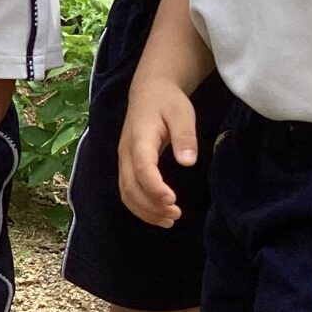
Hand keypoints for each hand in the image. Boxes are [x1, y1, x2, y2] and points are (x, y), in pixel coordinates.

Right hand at [118, 79, 198, 227]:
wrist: (148, 92)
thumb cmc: (167, 102)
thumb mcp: (182, 113)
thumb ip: (185, 137)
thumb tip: (188, 162)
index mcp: (139, 138)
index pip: (142, 168)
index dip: (154, 187)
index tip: (172, 200)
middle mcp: (126, 153)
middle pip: (130, 186)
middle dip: (150, 206)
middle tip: (176, 215)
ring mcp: (123, 160)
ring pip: (126, 193)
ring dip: (144, 211)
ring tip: (169, 220)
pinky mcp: (126, 166)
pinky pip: (127, 191)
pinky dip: (140, 207)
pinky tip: (159, 214)